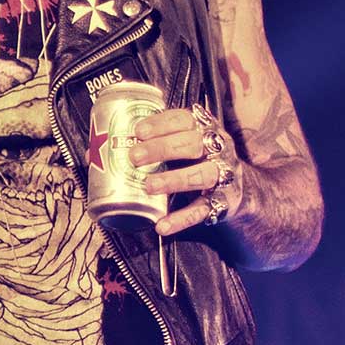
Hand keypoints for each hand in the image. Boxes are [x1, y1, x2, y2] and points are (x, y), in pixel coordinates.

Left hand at [129, 105, 245, 235]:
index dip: (162, 124)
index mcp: (204, 129)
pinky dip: (181, 218)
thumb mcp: (184, 145)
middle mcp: (217, 149)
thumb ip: (155, 144)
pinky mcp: (223, 202)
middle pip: (193, 143)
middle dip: (162, 149)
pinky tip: (162, 225)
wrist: (240, 189)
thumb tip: (104, 151)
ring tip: (148, 186)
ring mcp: (223, 175)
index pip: (185, 120)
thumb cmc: (199, 161)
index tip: (138, 131)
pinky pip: (202, 210)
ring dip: (174, 180)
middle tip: (134, 157)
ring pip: (202, 175)